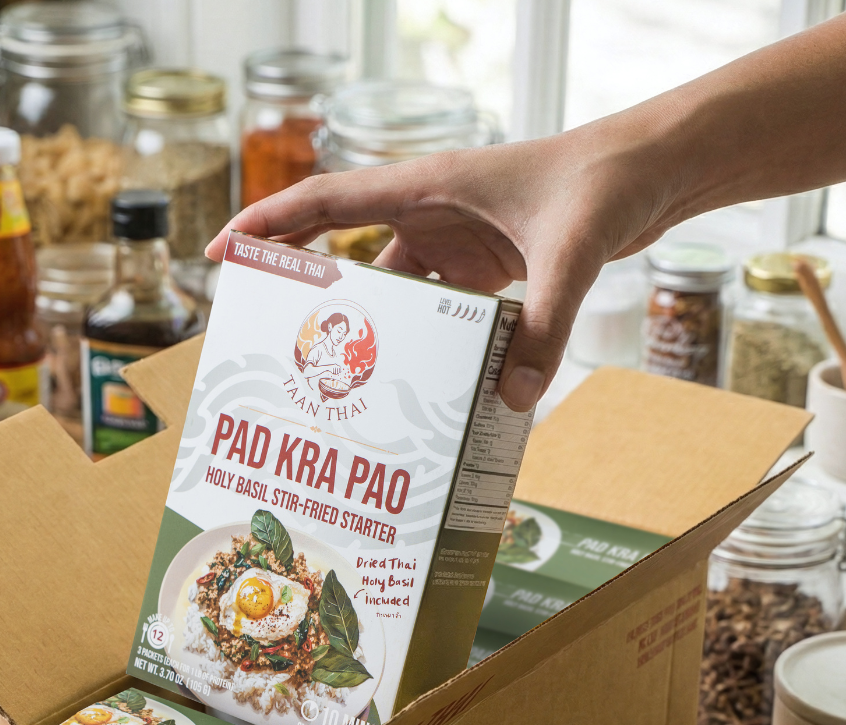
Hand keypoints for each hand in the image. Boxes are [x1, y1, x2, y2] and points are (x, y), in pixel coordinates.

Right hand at [208, 123, 677, 410]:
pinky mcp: (486, 267)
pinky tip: (425, 387)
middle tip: (271, 338)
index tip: (223, 252)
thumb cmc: (606, 181)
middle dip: (307, 291)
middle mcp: (431, 212)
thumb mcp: (572, 251)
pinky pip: (442, 312)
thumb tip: (511, 401)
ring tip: (342, 385)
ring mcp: (457, 242)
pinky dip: (430, 346)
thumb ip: (544, 326)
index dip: (269, 225)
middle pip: (345, 249)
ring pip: (395, 293)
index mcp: (427, 185)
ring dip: (373, 333)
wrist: (654, 170)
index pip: (326, 199)